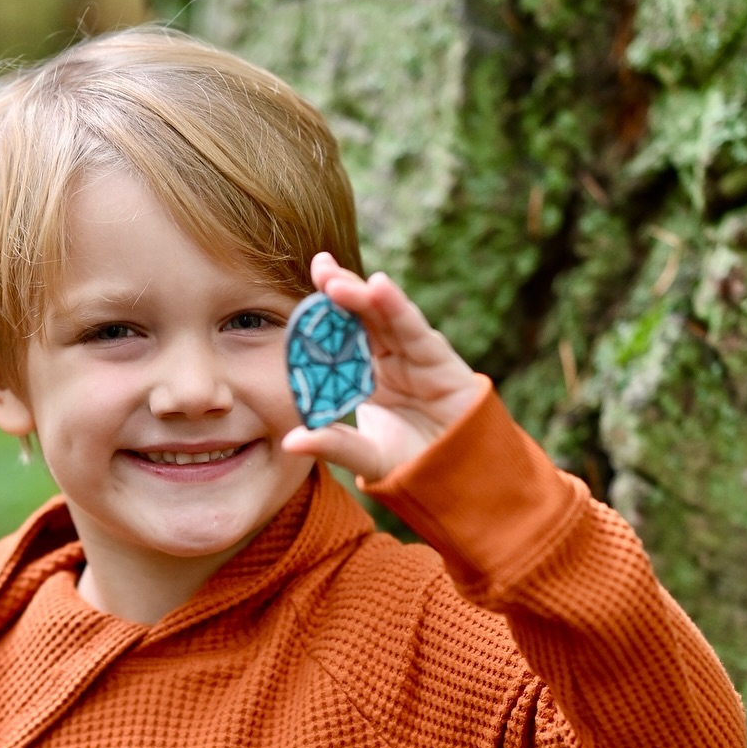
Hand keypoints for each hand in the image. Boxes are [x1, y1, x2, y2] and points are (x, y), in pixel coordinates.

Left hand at [281, 252, 487, 484]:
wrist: (457, 481)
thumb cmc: (412, 466)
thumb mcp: (366, 457)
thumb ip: (332, 446)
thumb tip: (290, 442)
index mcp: (370, 374)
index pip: (344, 334)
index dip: (326, 311)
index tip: (303, 287)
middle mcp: (393, 359)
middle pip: (365, 316)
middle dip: (343, 289)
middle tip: (318, 266)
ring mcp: (418, 357)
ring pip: (388, 319)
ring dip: (364, 297)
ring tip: (336, 281)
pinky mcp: (442, 362)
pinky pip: (416, 332)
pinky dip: (398, 309)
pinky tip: (380, 288)